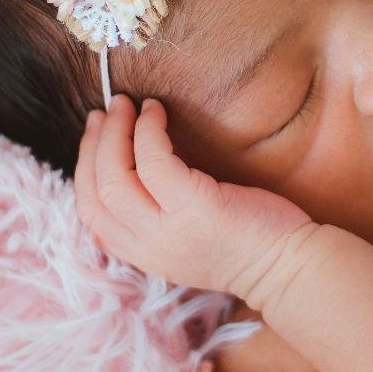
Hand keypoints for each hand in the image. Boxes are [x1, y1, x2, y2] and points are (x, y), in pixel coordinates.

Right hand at [73, 94, 316, 298]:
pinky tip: (156, 113)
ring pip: (115, 178)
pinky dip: (148, 132)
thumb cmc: (246, 240)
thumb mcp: (186, 237)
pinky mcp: (196, 209)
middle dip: (94, 144)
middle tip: (105, 111)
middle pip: (96, 192)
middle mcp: (149, 248)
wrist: (289, 266)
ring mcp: (170, 231)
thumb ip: (156, 215)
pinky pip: (155, 162)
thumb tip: (132, 165)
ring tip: (125, 105)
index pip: (90, 214)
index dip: (83, 169)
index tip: (95, 136)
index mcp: (143, 254)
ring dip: (115, 133)